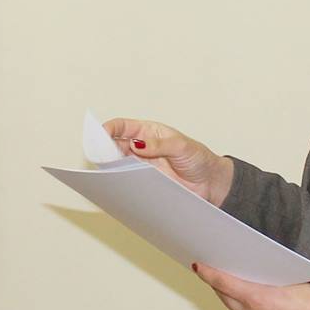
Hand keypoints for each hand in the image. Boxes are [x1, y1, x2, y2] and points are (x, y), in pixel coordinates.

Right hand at [103, 118, 234, 205]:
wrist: (210, 184)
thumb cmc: (199, 159)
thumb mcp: (181, 147)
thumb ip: (159, 145)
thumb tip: (137, 143)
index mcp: (149, 131)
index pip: (122, 126)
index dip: (108, 128)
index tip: (100, 134)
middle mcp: (142, 147)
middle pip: (114, 144)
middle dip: (104, 147)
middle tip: (100, 155)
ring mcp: (141, 165)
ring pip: (117, 163)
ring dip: (109, 165)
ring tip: (106, 170)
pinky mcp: (144, 182)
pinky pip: (126, 180)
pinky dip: (118, 181)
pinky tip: (116, 183)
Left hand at [194, 263, 309, 309]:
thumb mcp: (288, 281)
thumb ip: (264, 281)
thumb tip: (250, 276)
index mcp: (256, 297)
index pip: (223, 283)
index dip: (208, 274)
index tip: (198, 266)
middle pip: (226, 298)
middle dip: (219, 287)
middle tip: (214, 276)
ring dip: (236, 303)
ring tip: (240, 292)